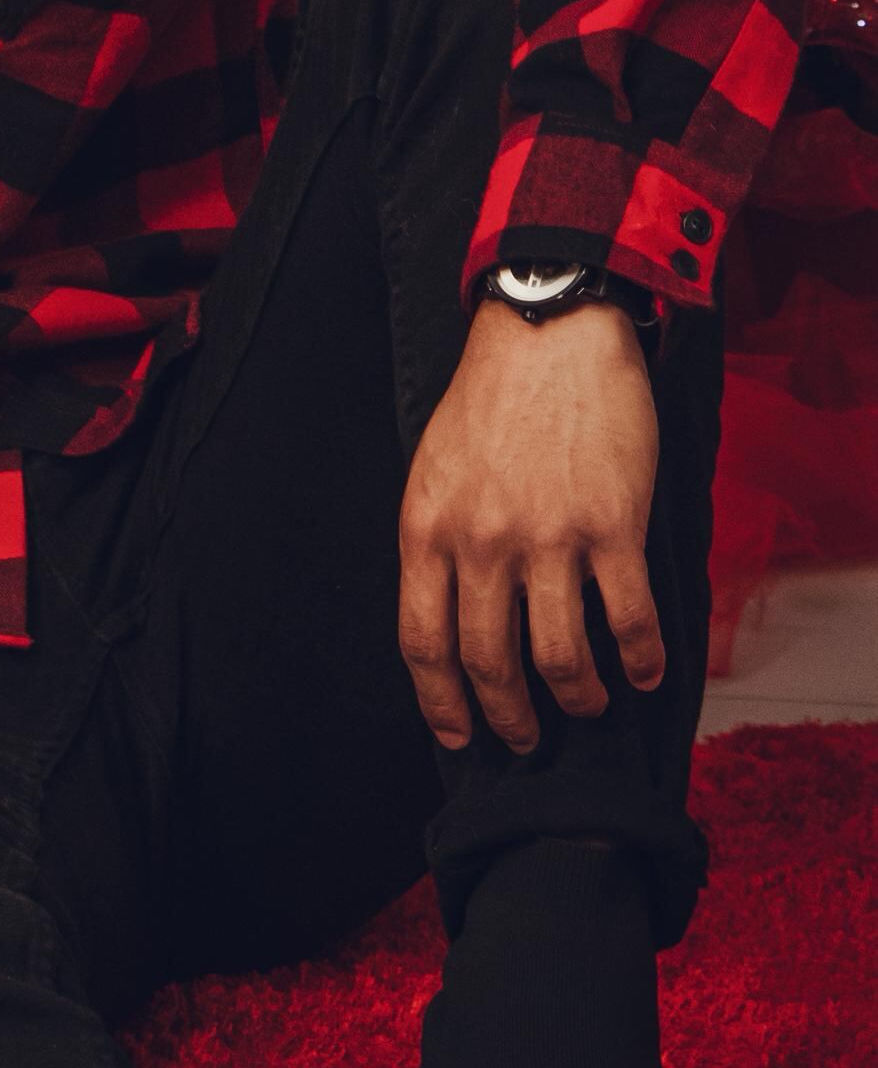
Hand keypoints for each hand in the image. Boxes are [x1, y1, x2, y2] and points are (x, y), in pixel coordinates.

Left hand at [399, 296, 664, 753]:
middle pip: (488, 661)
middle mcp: (481, 540)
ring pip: (559, 656)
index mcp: (427, 527)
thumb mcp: (433, 469)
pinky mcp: (611, 525)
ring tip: (588, 705)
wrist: (550, 331)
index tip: (456, 735)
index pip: (423, 641)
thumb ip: (440, 539)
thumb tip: (451, 614)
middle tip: (526, 736)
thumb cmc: (491, 399)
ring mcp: (548, 536)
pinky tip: (643, 673)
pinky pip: (628, 618)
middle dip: (509, 715)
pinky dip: (639, 659)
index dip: (440, 701)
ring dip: (577, 697)